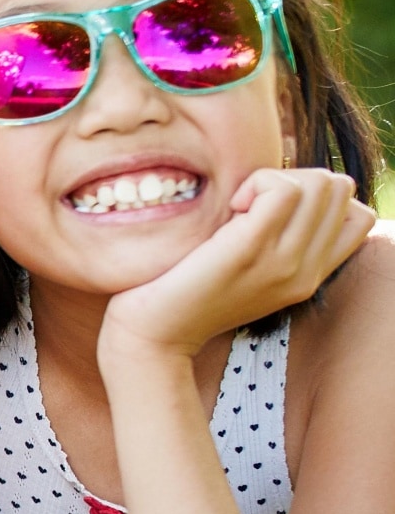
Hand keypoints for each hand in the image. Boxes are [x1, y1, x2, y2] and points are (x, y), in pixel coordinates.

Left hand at [102, 167, 373, 361]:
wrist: (155, 335)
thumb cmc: (187, 293)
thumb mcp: (249, 269)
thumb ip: (278, 241)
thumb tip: (282, 186)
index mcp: (311, 275)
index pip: (359, 216)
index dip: (319, 195)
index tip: (271, 209)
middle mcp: (307, 270)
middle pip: (339, 189)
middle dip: (296, 178)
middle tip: (250, 203)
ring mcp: (284, 262)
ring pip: (320, 184)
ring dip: (275, 179)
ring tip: (239, 207)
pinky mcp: (250, 249)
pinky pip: (284, 190)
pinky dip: (257, 182)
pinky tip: (230, 207)